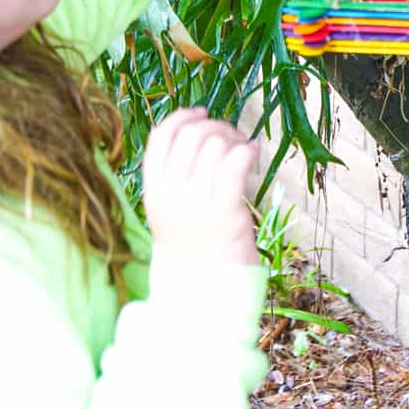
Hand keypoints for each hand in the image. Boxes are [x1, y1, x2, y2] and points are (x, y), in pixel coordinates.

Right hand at [143, 107, 258, 264]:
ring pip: (214, 144)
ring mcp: (196, 203)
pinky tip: (254, 152)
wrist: (205, 295)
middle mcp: (171, 194)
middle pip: (192, 134)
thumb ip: (176, 174)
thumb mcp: (171, 209)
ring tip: (243, 149)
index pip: (161, 136)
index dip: (183, 116)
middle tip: (231, 136)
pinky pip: (235, 163)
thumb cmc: (195, 247)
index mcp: (153, 191)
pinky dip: (247, 150)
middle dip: (216, 126)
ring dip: (234, 138)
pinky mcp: (225, 213)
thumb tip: (198, 127)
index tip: (202, 112)